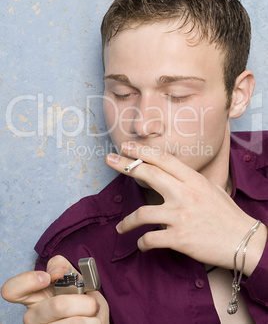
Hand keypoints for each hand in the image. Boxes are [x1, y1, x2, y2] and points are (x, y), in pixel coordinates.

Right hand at [1, 255, 108, 322]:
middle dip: (83, 300)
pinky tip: (89, 322)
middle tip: (89, 302)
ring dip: (91, 313)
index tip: (47, 277)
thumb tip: (57, 271)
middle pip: (58, 305)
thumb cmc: (79, 298)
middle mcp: (33, 318)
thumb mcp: (72, 277)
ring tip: (90, 313)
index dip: (28, 281)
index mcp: (33, 298)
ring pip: (74, 321)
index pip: (11, 290)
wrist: (92, 320)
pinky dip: (94, 322)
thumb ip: (61, 265)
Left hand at [106, 142, 266, 275]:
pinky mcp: (179, 238)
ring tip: (121, 226)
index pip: (163, 159)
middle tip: (109, 161)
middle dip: (125, 165)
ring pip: (142, 213)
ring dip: (127, 221)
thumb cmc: (226, 214)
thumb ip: (188, 181)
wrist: (244, 241)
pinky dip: (142, 242)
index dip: (142, 151)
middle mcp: (185, 195)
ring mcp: (181, 216)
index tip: (126, 146)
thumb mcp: (210, 189)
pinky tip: (141, 243)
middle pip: (149, 175)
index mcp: (193, 180)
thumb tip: (168, 175)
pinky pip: (151, 239)